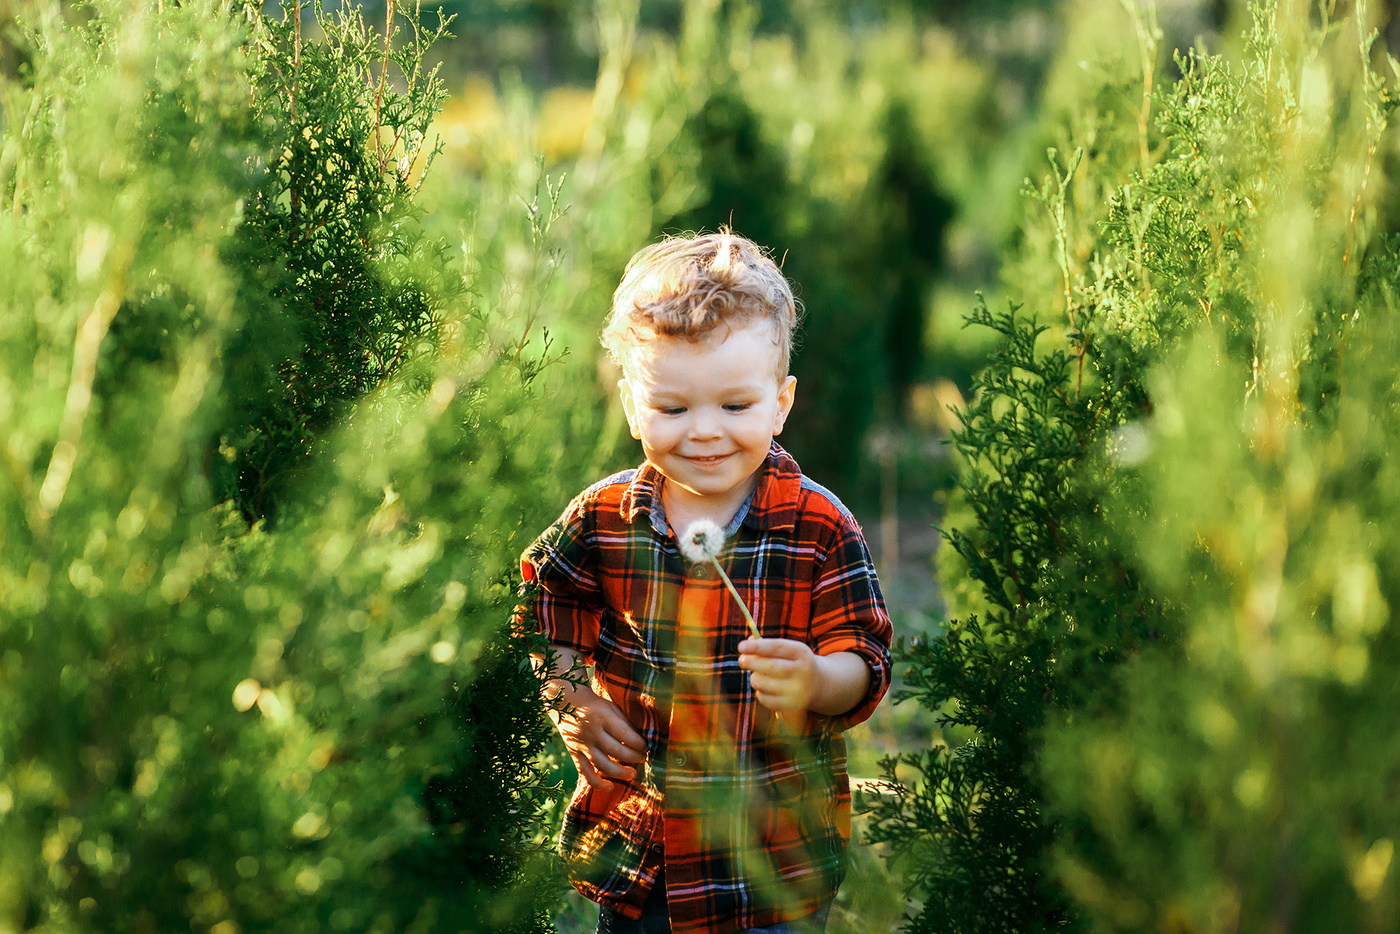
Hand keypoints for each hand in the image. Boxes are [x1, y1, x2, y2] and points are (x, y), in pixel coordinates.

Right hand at [549, 684, 647, 791]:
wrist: (566, 703)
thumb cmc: (595, 705)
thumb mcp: (612, 708)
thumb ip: (625, 723)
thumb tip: (641, 741)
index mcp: (603, 717)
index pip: (626, 734)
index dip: (639, 744)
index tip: (647, 747)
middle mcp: (592, 732)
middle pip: (616, 751)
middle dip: (634, 757)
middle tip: (643, 758)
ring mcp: (582, 745)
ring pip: (602, 765)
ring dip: (620, 772)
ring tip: (632, 774)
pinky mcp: (575, 754)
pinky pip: (586, 773)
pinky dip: (598, 783)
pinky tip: (610, 787)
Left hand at [738, 640, 871, 717]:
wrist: (818, 684)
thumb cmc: (794, 662)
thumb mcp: (787, 650)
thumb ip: (766, 646)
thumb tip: (746, 644)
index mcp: (802, 653)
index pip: (777, 647)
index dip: (757, 647)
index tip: (741, 646)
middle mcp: (802, 672)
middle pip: (771, 666)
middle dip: (751, 662)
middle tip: (742, 660)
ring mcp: (798, 691)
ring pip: (764, 683)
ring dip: (754, 678)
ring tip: (756, 675)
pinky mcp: (791, 706)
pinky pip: (765, 699)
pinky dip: (759, 692)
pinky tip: (765, 688)